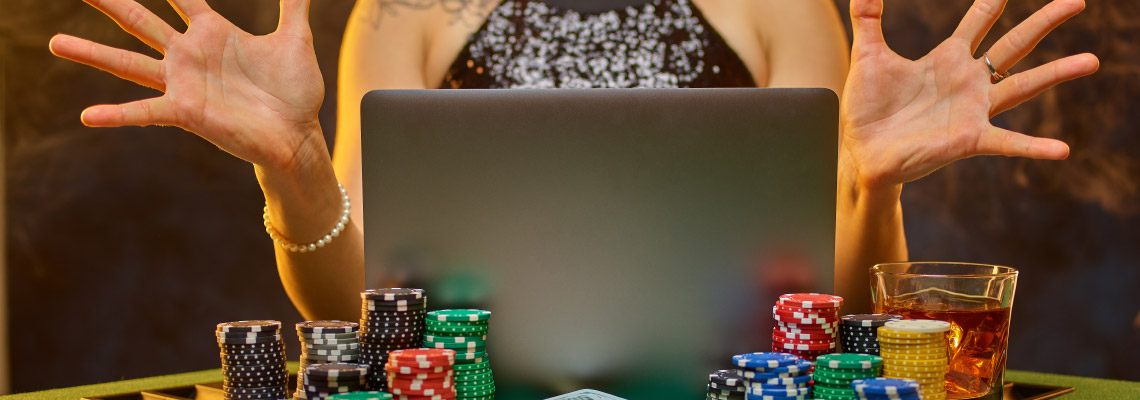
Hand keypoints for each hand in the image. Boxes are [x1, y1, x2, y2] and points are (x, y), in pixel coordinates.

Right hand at [49, 0, 323, 170]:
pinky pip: (145, 112)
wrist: (298, 136)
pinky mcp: (186, 113)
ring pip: (128, 62)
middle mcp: (190, 55)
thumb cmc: (295, 92)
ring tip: (56, 42)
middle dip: (111, 2)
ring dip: (92, 53)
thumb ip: (294, 6)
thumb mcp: (295, 39)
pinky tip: (87, 116)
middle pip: (140, 21)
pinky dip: (117, 115)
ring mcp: (184, 84)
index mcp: (213, 32)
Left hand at [841, 0, 1098, 188]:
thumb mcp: (868, 57)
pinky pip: (1008, 142)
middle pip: (1014, 44)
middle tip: (1077, 1)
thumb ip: (868, 19)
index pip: (980, 21)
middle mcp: (968, 81)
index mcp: (948, 59)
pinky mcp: (968, 139)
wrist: (862, 152)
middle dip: (1044, 21)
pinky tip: (1061, 150)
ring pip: (1023, 87)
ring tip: (1091, 60)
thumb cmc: (868, 108)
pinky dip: (1034, 146)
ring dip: (1057, 73)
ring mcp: (973, 110)